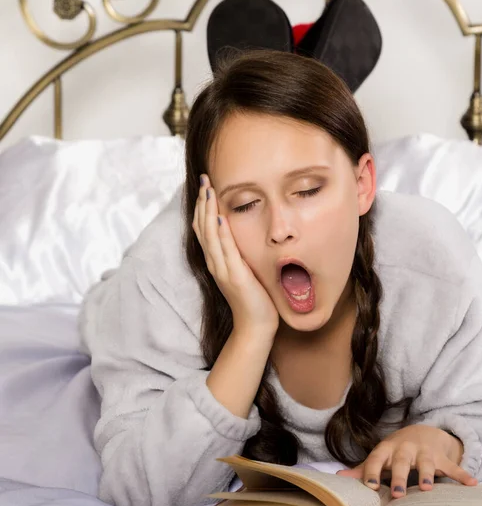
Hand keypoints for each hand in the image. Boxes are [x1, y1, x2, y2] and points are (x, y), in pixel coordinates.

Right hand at [192, 174, 279, 337]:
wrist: (255, 326)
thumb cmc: (254, 299)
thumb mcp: (244, 270)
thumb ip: (239, 254)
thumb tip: (243, 236)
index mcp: (217, 260)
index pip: (204, 228)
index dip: (202, 207)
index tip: (205, 186)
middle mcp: (215, 263)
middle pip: (202, 227)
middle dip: (202, 202)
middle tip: (203, 179)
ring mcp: (223, 269)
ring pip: (210, 234)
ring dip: (208, 211)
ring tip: (208, 190)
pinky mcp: (235, 275)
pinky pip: (226, 250)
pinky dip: (221, 232)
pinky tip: (221, 216)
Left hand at [336, 424, 476, 497]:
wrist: (423, 431)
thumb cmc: (396, 450)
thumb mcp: (380, 457)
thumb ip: (362, 468)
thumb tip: (337, 478)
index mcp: (387, 449)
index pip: (377, 459)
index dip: (372, 471)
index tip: (369, 486)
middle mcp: (405, 448)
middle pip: (402, 462)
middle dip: (400, 477)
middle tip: (398, 495)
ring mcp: (425, 452)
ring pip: (426, 463)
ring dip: (428, 475)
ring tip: (428, 488)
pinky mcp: (442, 456)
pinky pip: (452, 466)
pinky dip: (462, 475)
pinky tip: (472, 484)